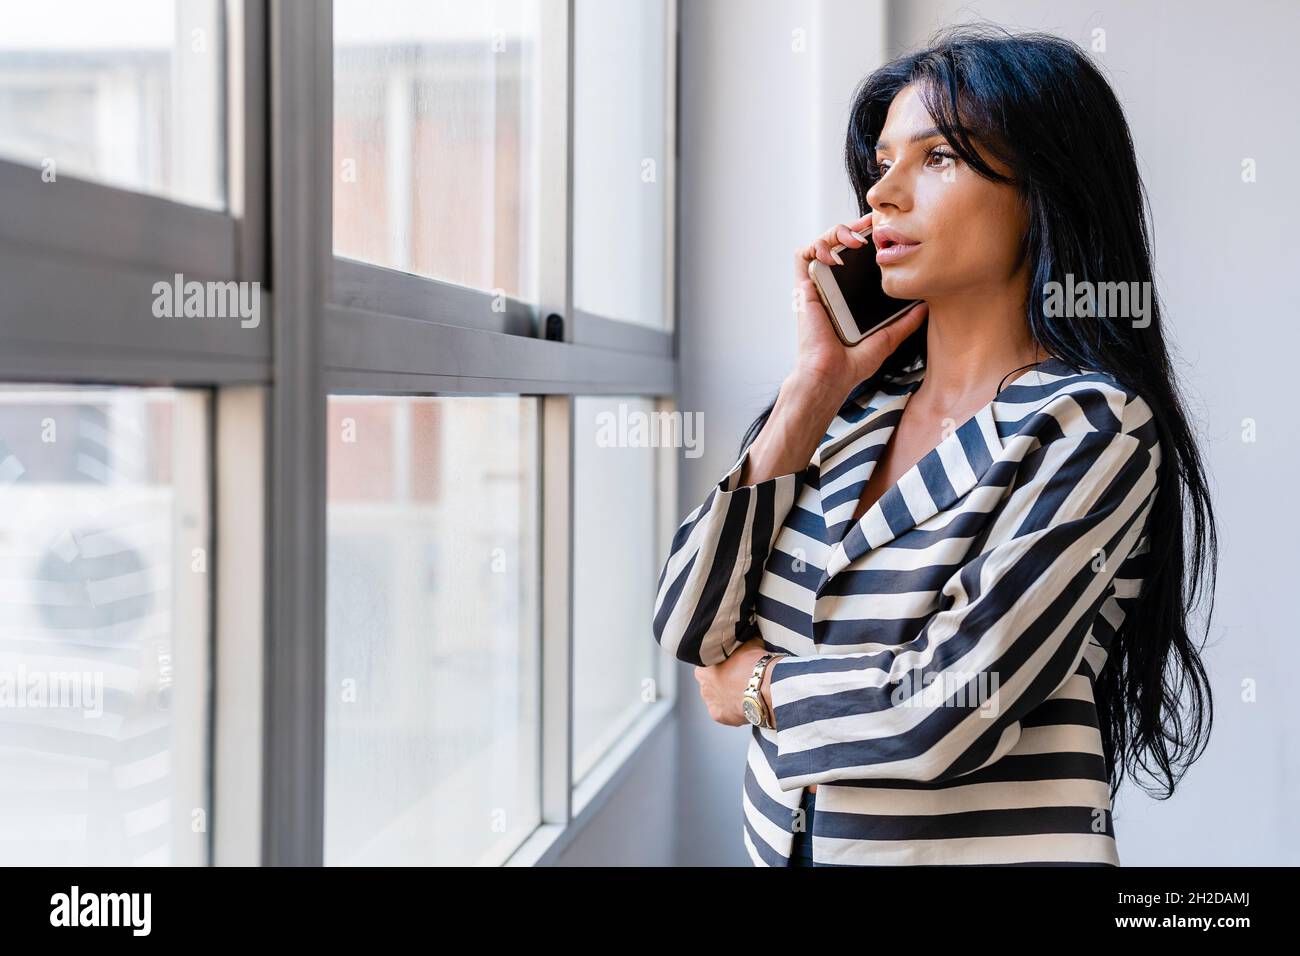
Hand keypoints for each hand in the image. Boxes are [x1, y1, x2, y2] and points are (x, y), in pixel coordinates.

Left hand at [693, 636, 771, 726]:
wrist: (766, 686)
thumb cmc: (755, 663)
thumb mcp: (746, 644)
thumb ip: (738, 643)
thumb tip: (742, 636)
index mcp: (704, 666)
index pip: (708, 663)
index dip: (721, 663)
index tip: (733, 664)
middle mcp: (703, 685)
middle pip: (711, 682)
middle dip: (723, 680)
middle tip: (740, 677)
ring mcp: (710, 702)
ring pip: (716, 698)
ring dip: (726, 695)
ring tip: (744, 691)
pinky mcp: (719, 716)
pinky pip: (724, 712)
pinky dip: (732, 709)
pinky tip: (744, 702)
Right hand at [792, 212, 928, 398]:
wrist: (830, 375)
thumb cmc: (851, 364)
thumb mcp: (887, 339)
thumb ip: (905, 322)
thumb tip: (925, 307)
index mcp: (848, 296)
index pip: (857, 259)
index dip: (869, 240)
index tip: (887, 232)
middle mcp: (832, 287)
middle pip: (839, 244)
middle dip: (855, 227)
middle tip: (874, 224)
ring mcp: (817, 286)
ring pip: (821, 243)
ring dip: (837, 231)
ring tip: (856, 239)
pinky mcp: (804, 289)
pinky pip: (803, 256)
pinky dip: (817, 246)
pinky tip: (835, 255)